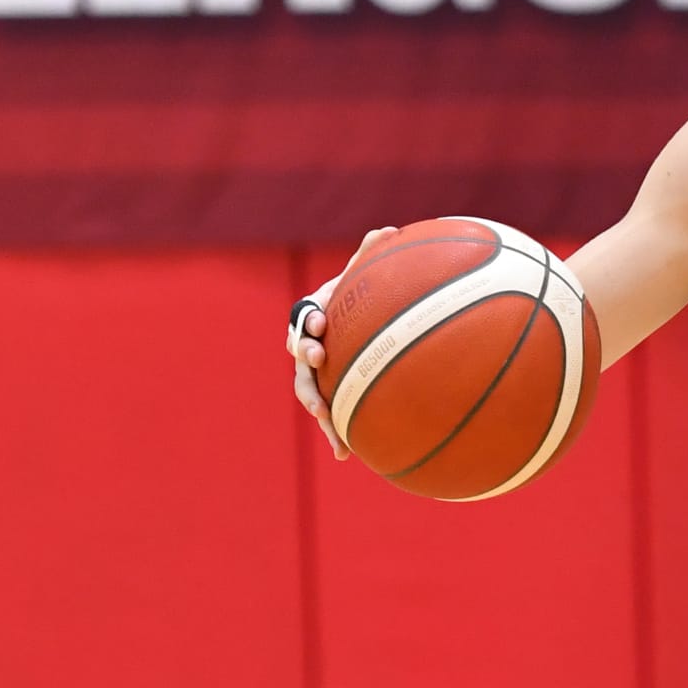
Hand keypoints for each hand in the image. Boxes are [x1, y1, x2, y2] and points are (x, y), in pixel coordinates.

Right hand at [287, 227, 393, 456]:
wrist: (356, 330)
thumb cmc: (361, 302)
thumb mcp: (366, 279)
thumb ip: (372, 257)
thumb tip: (387, 230)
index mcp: (313, 317)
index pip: (304, 317)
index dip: (309, 321)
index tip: (320, 325)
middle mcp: (307, 347)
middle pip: (299, 354)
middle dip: (306, 358)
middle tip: (316, 359)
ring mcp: (315, 376)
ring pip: (309, 391)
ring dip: (316, 404)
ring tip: (326, 419)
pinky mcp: (329, 400)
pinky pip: (330, 418)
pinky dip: (335, 435)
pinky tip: (346, 457)